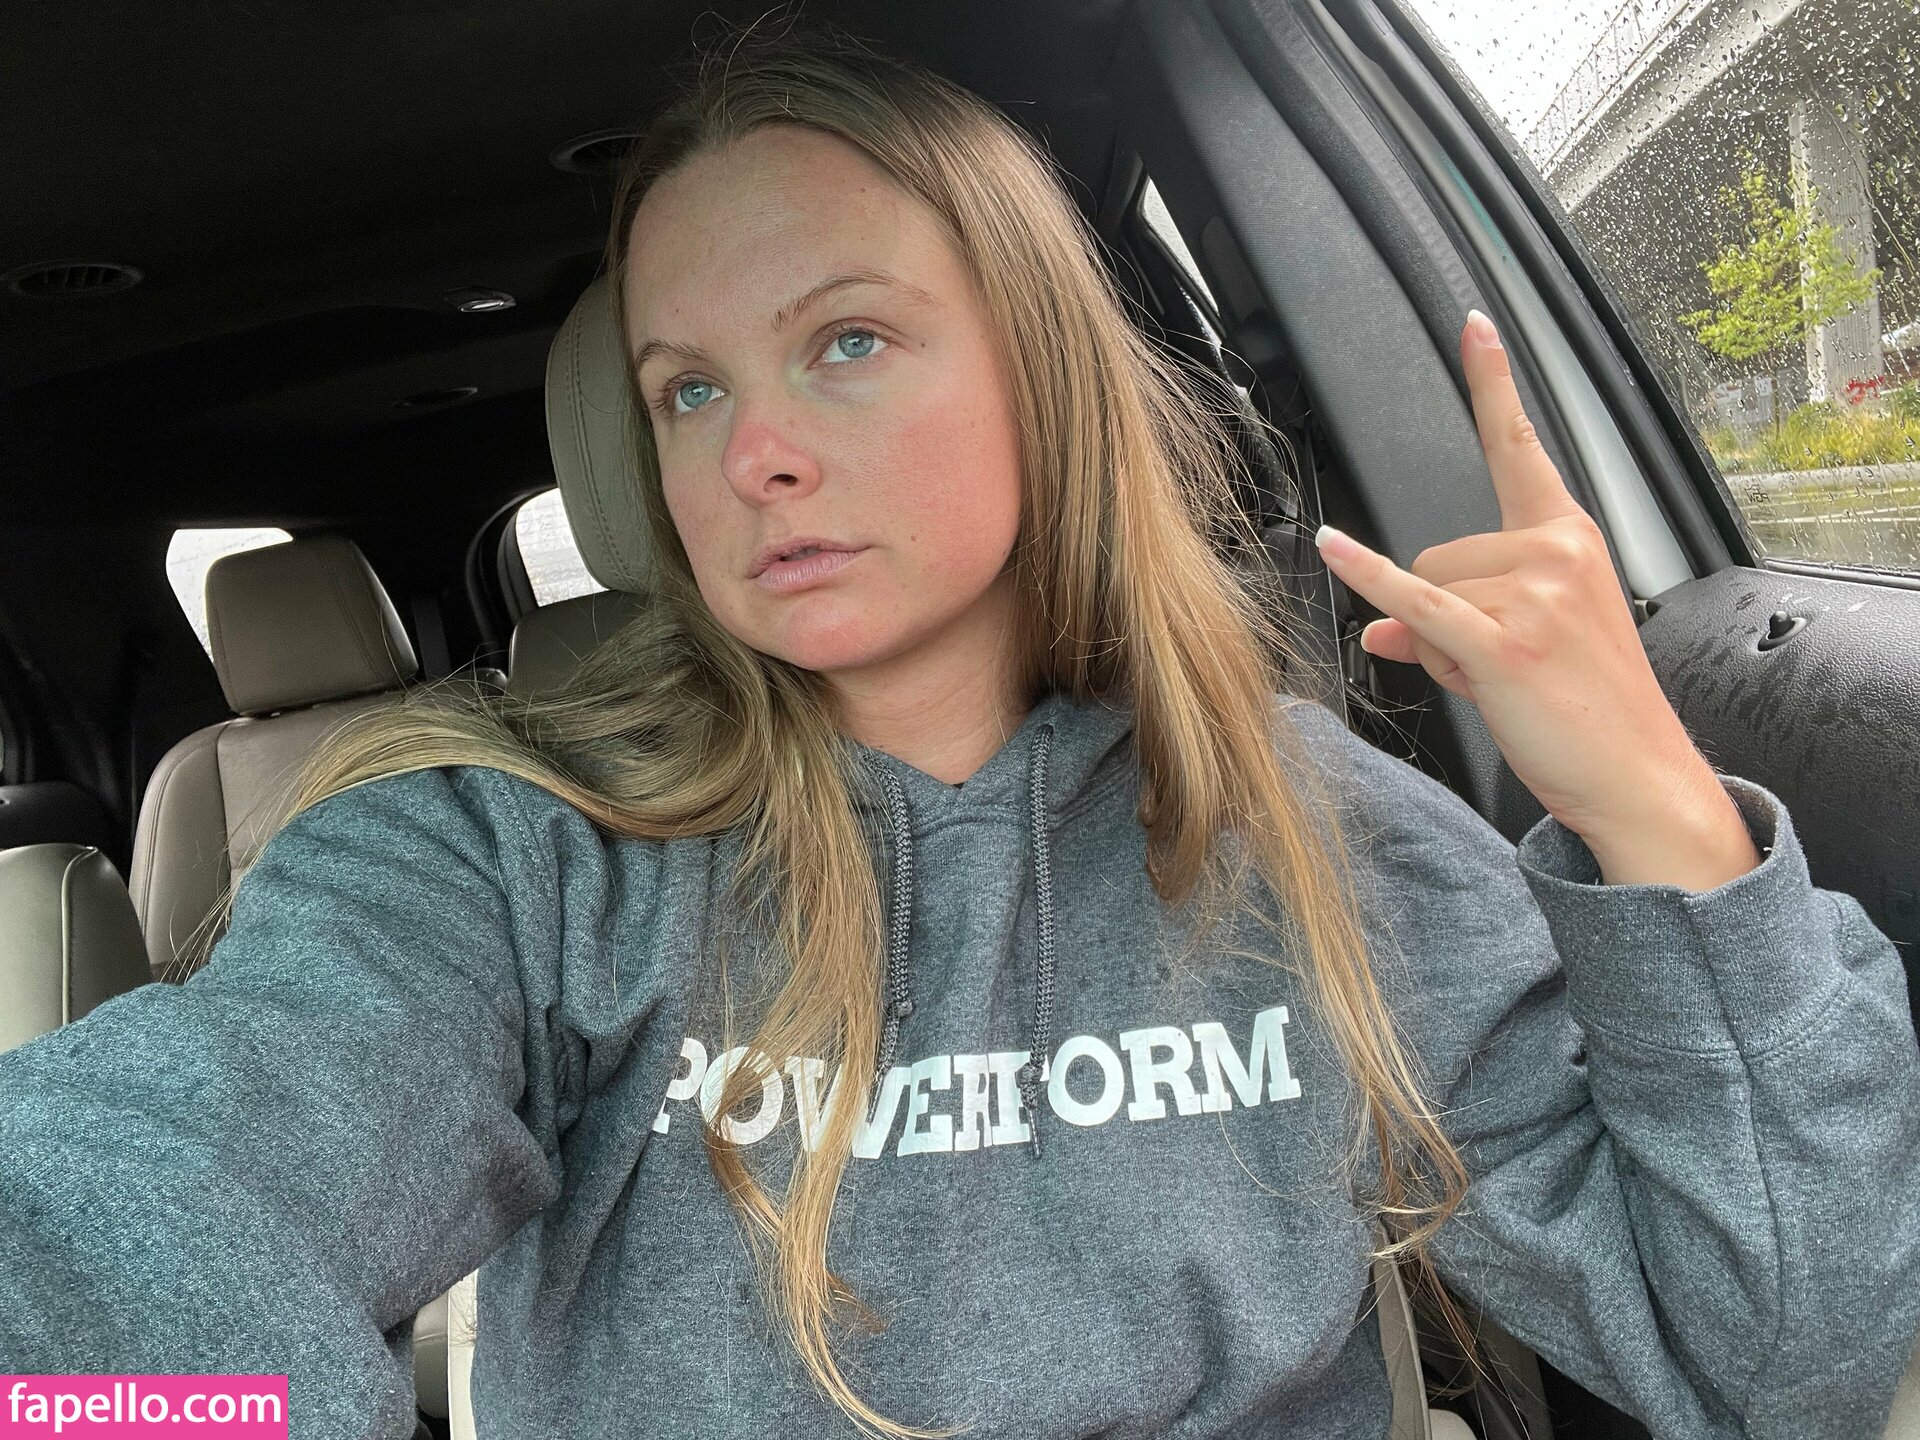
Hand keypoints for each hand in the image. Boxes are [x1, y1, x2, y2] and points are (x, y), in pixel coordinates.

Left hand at [1313, 310, 1758, 886]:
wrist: (1637, 777)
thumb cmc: (1588, 712)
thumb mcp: (1520, 650)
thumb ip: (1447, 620)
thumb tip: (1376, 625)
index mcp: (1570, 538)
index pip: (1519, 448)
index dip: (1492, 384)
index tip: (1473, 324)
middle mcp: (1556, 551)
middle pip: (1437, 553)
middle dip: (1445, 615)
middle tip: (1500, 665)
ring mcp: (1534, 593)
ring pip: (1425, 592)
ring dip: (1439, 646)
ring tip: (1500, 682)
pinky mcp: (1503, 640)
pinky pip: (1415, 599)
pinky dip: (1369, 579)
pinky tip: (1332, 548)